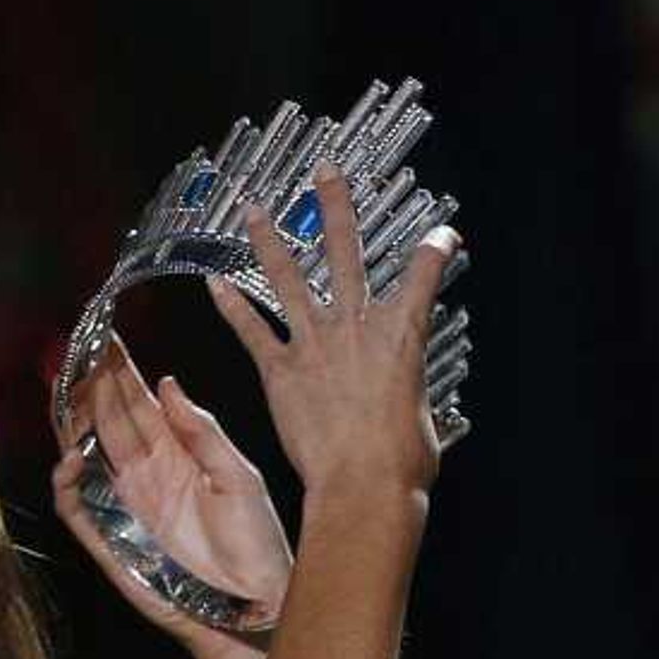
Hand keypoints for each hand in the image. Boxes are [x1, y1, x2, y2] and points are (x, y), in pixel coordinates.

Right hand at [50, 338, 291, 651]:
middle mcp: (146, 475)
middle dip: (88, 385)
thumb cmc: (258, 547)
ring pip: (85, 455)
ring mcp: (126, 506)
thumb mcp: (240, 479)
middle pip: (106, 421)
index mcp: (177, 456)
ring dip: (70, 424)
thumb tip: (168, 383)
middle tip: (75, 348)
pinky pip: (77, 508)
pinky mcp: (113, 540)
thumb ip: (203, 433)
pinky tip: (73, 457)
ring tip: (64, 391)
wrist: (257, 607)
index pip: (138, 404)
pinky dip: (67, 484)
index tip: (104, 336)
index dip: (119, 372)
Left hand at [222, 171, 461, 509]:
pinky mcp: (281, 370)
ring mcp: (315, 344)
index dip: (436, 250)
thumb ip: (408, 393)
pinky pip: (252, 331)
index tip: (443, 235)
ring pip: (288, 279)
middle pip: (345, 253)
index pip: (424, 276)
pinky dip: (232, 307)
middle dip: (336, 207)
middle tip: (326, 173)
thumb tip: (405, 401)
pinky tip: (214, 284)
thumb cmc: (401, 462)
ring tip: (254, 209)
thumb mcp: (421, 415)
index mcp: (401, 336)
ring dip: (269, 240)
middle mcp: (355, 327)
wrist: (364, 485)